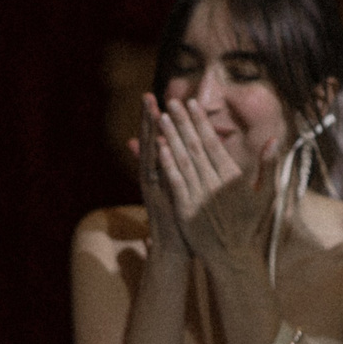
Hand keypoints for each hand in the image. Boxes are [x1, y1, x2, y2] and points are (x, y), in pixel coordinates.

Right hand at [128, 95, 188, 257]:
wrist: (178, 248)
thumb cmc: (187, 222)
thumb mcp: (188, 192)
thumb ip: (189, 171)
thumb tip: (196, 151)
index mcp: (167, 171)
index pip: (164, 140)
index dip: (163, 122)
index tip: (165, 101)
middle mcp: (156, 175)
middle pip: (153, 140)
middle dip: (150, 118)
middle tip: (148, 95)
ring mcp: (152, 185)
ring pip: (149, 152)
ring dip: (147, 131)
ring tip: (147, 110)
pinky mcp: (153, 196)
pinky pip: (151, 173)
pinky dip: (151, 158)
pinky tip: (153, 143)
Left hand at [156, 96, 274, 267]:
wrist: (233, 256)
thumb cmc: (250, 225)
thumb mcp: (266, 194)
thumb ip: (269, 165)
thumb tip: (275, 140)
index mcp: (232, 177)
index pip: (213, 142)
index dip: (201, 122)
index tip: (192, 104)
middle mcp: (214, 183)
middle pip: (195, 146)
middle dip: (183, 122)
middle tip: (172, 101)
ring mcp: (198, 196)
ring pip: (182, 160)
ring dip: (171, 137)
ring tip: (162, 117)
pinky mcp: (185, 209)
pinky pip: (174, 182)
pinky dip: (167, 164)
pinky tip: (159, 148)